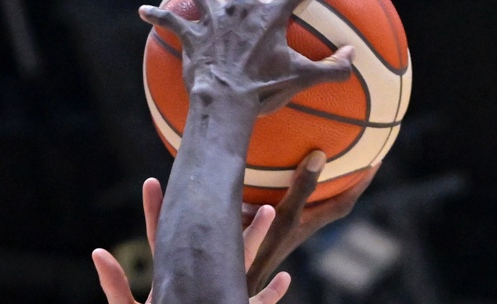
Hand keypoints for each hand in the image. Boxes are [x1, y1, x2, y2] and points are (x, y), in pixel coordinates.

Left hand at [93, 178, 290, 303]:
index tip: (154, 181)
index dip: (155, 211)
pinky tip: (286, 279)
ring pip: (236, 266)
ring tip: (269, 213)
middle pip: (209, 243)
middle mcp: (192, 288)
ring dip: (253, 242)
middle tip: (233, 186)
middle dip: (221, 216)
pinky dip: (269, 294)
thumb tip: (98, 252)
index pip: (159, 238)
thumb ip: (115, 287)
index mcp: (164, 283)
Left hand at [140, 0, 352, 114]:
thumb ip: (332, 68)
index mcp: (269, 12)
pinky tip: (142, 11)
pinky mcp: (192, 34)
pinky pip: (171, 21)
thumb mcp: (301, 79)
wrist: (224, 101)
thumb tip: (353, 56)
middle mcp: (241, 6)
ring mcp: (213, 17)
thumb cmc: (263, 89)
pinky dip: (157, 16)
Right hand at [247, 154, 378, 294]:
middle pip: (330, 199)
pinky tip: (274, 174)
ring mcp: (284, 226)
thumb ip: (302, 189)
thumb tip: (320, 156)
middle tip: (355, 156)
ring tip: (319, 160)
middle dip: (343, 179)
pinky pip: (282, 198)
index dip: (361, 182)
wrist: (239, 278)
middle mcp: (301, 223)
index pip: (344, 200)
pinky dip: (285, 184)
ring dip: (314, 182)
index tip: (377, 160)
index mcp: (311, 221)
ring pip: (306, 199)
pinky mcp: (266, 226)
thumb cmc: (264, 249)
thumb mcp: (285, 215)